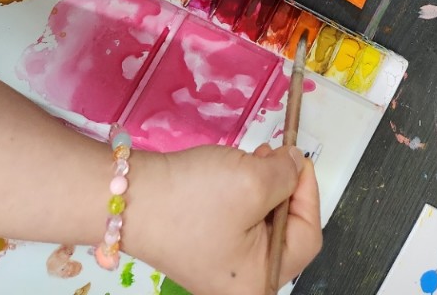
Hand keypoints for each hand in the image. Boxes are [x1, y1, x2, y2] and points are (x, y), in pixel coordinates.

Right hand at [128, 144, 321, 294]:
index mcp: (258, 282)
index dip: (308, 192)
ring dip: (262, 185)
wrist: (128, 197)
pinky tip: (232, 171)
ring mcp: (220, 266)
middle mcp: (241, 283)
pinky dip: (242, 192)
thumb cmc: (192, 198)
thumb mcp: (253, 181)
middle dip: (283, 187)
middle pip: (285, 230)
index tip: (298, 158)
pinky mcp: (204, 246)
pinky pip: (239, 219)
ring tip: (251, 158)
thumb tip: (296, 164)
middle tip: (274, 154)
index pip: (307, 236)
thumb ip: (287, 174)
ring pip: (262, 220)